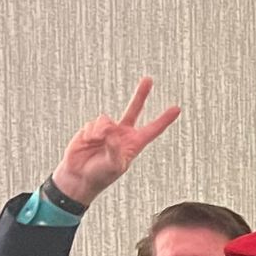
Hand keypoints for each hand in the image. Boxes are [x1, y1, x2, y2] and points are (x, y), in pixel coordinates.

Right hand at [51, 76, 180, 205]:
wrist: (79, 175)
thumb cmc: (100, 175)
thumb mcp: (114, 166)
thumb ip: (115, 149)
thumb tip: (112, 133)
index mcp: (133, 144)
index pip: (152, 130)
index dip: (164, 119)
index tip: (177, 108)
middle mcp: (123, 134)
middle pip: (134, 110)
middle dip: (141, 95)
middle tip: (148, 79)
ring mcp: (108, 130)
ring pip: (107, 120)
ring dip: (101, 130)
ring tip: (97, 142)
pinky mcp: (92, 128)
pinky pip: (94, 124)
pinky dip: (91, 132)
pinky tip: (89, 141)